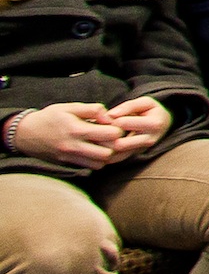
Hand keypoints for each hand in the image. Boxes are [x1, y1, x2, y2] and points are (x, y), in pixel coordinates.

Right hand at [8, 102, 125, 168]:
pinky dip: (98, 161)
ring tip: (107, 144)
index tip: (117, 124)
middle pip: (108, 153)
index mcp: (76, 129)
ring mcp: (70, 157)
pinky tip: (98, 150)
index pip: (109, 135)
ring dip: (108, 155)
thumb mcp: (69, 107)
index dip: (118, 129)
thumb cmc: (49, 117)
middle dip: (116, 145)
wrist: (25, 133)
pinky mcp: (67, 163)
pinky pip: (90, 167)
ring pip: (100, 163)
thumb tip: (110, 116)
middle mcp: (74, 146)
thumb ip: (92, 110)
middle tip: (115, 136)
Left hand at [102, 97, 170, 158]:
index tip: (105, 117)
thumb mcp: (145, 102)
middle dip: (104, 137)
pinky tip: (100, 145)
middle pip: (119, 144)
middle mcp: (149, 140)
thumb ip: (128, 106)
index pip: (123, 124)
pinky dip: (104, 154)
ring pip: (116, 155)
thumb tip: (110, 115)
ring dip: (103, 147)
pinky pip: (115, 159)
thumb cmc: (151, 110)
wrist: (162, 124)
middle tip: (97, 130)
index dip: (110, 120)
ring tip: (96, 137)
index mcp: (154, 124)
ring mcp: (142, 150)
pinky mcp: (134, 156)